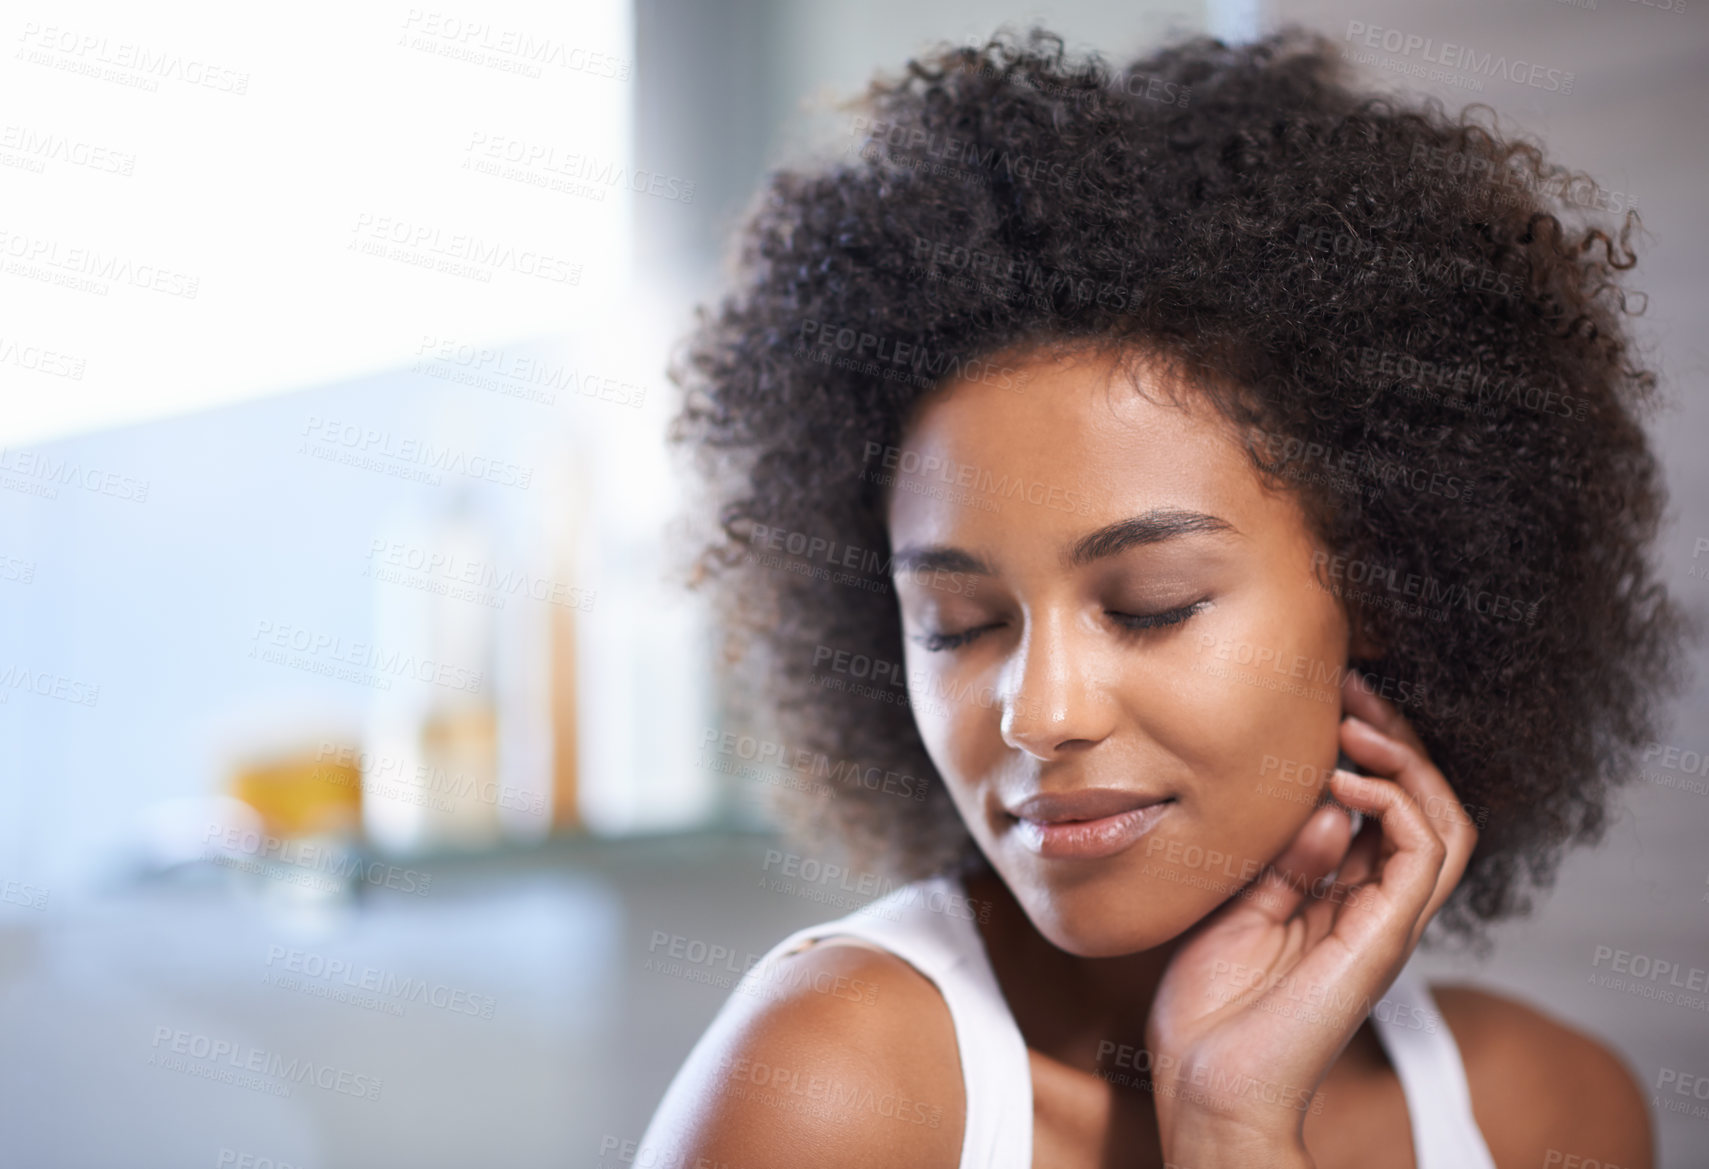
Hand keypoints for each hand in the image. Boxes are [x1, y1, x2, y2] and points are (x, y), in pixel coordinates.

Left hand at [1145, 672, 1479, 1165]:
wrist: (1207, 1085)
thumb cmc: (1210, 1007)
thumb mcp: (1237, 905)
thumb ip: (1280, 856)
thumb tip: (1318, 799)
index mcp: (1341, 899)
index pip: (1384, 810)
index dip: (1367, 749)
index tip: (1327, 697)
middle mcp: (1375, 908)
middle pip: (1426, 806)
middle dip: (1396, 738)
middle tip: (1352, 688)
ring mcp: (1385, 924)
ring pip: (1445, 823)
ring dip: (1406, 760)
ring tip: (1356, 722)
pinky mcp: (1382, 938)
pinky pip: (1424, 852)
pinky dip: (1392, 800)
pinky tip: (1341, 779)